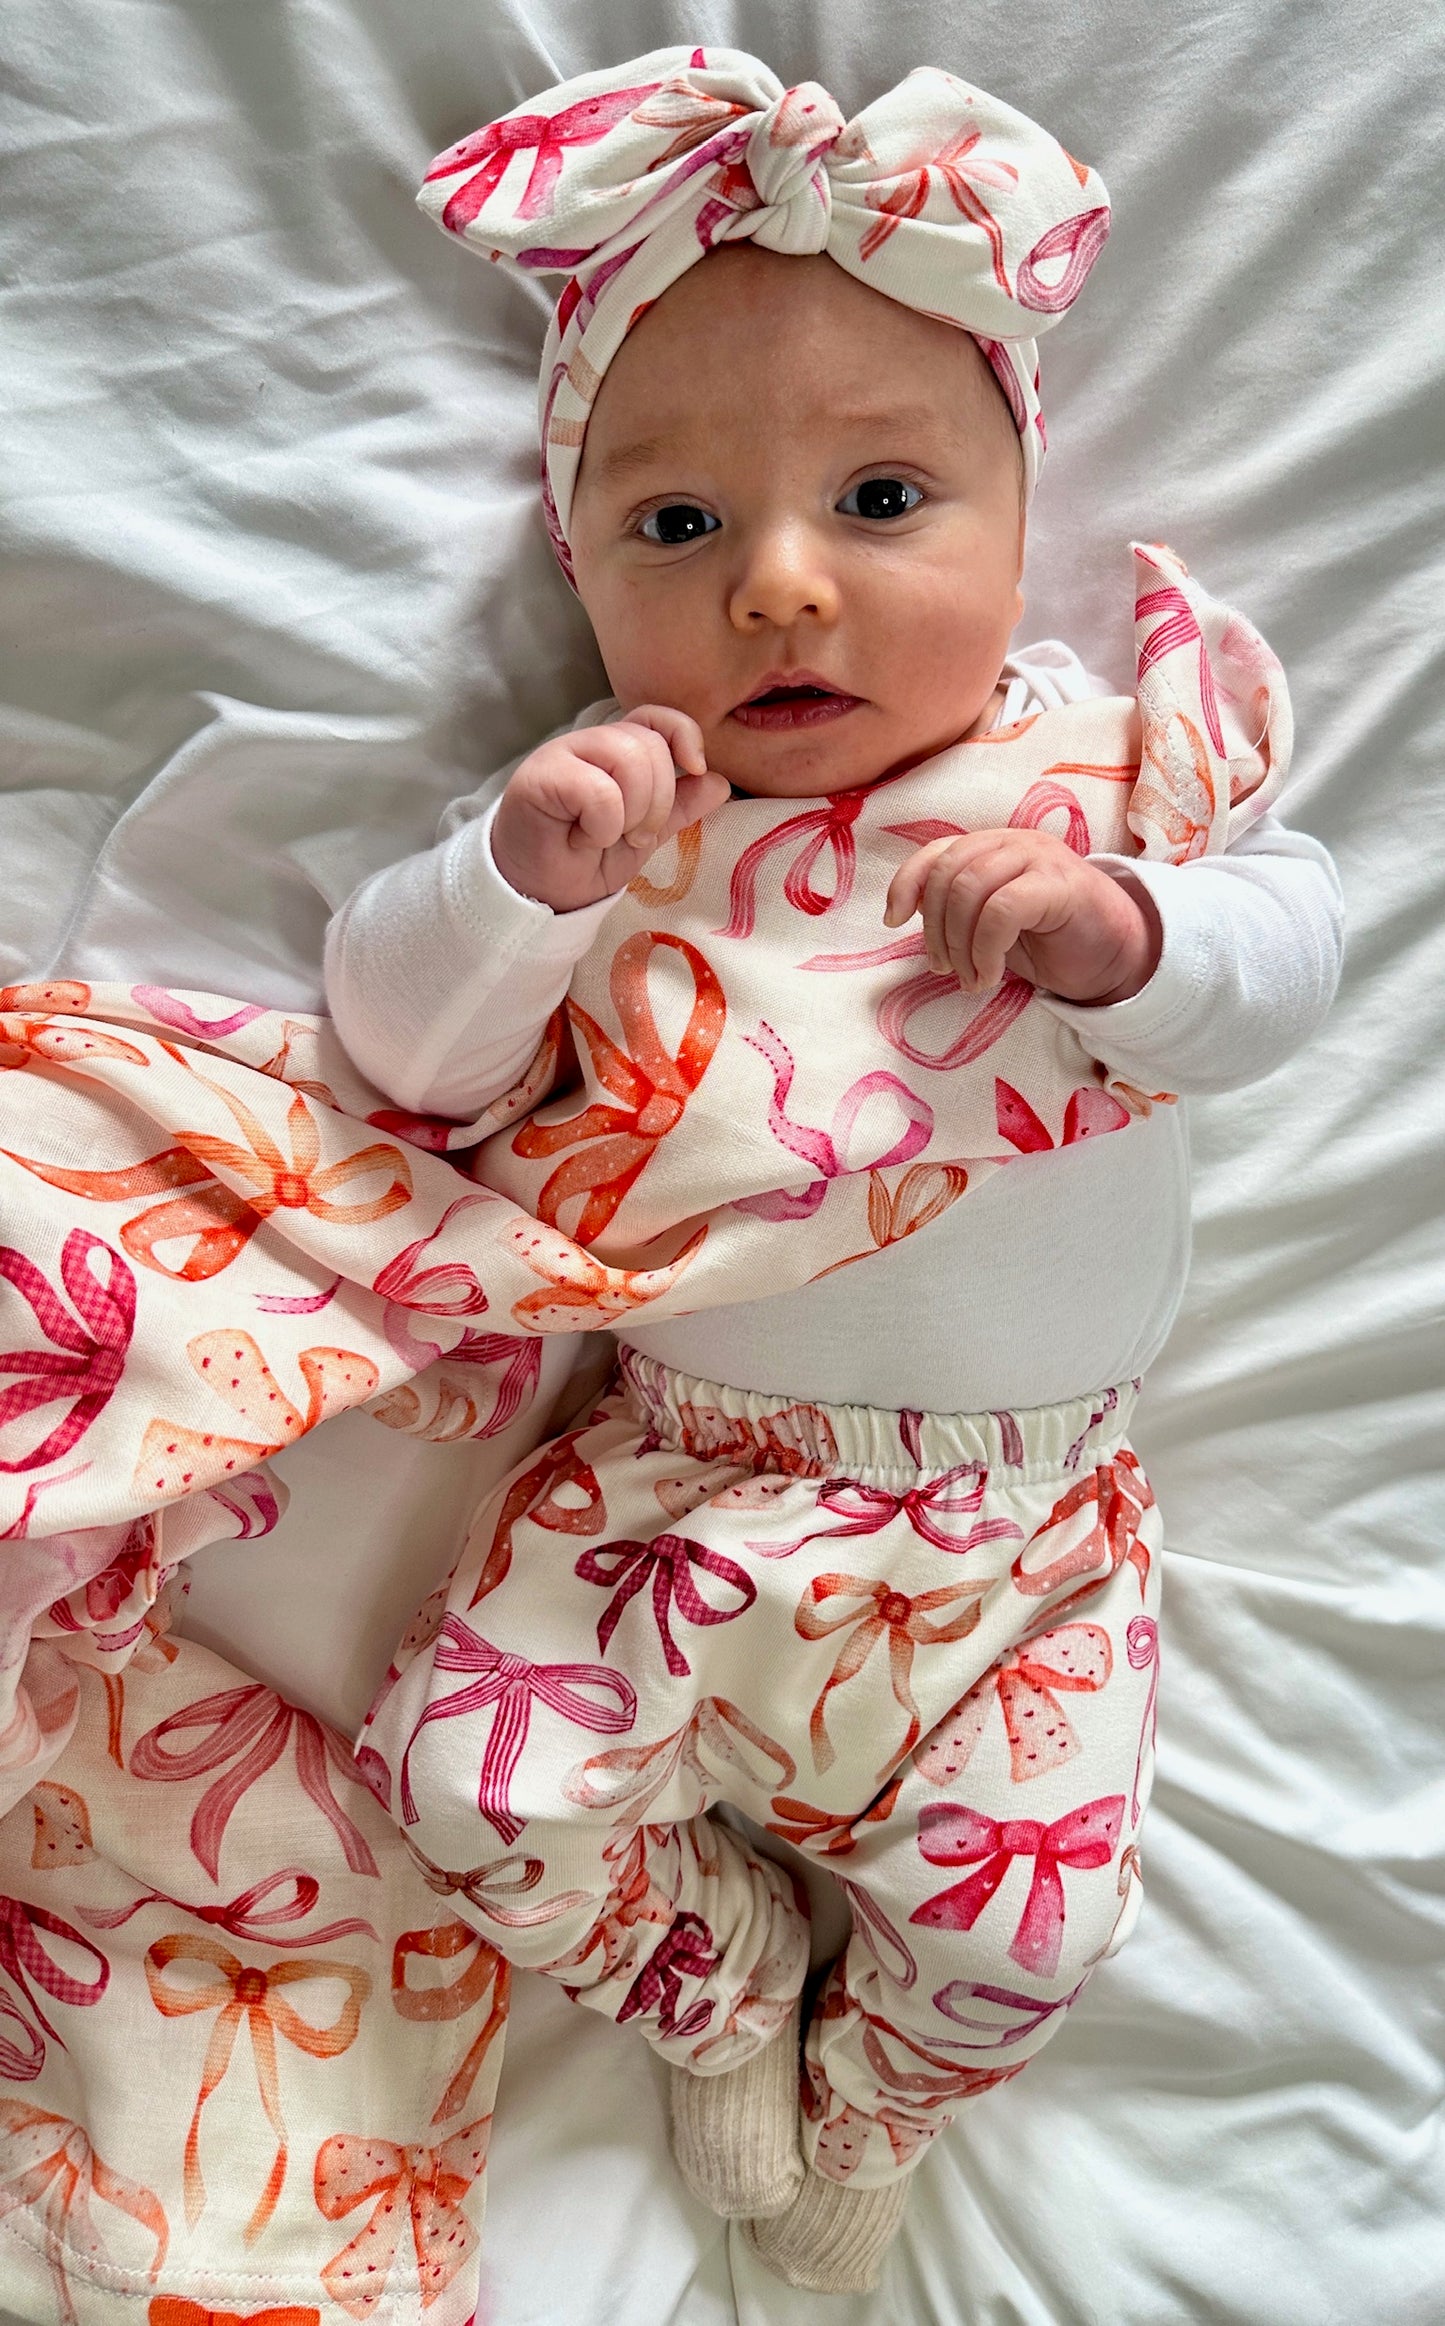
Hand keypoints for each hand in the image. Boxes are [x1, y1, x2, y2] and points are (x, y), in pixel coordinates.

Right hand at [490, 705, 730, 912]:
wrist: (542, 894)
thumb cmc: (587, 860)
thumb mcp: (646, 834)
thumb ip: (680, 806)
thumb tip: (719, 781)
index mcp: (618, 749)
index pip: (658, 717)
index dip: (684, 735)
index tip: (695, 769)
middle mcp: (591, 743)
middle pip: (650, 745)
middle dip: (658, 802)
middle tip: (636, 836)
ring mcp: (563, 754)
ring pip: (628, 759)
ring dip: (632, 814)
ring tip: (609, 838)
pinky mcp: (541, 775)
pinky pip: (599, 790)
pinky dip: (603, 826)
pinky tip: (583, 839)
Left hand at [883, 826, 1161, 1003]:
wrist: (1116, 954)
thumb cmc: (1051, 939)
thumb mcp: (991, 922)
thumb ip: (956, 908)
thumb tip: (903, 916)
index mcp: (992, 846)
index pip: (936, 853)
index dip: (907, 883)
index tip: (894, 921)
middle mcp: (1012, 842)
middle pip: (948, 875)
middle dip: (935, 930)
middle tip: (945, 970)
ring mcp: (1038, 858)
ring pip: (969, 890)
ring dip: (960, 945)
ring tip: (972, 979)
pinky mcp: (1059, 884)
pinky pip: (1002, 910)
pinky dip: (985, 949)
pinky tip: (991, 975)